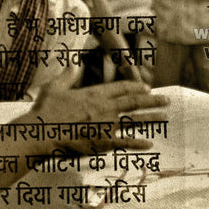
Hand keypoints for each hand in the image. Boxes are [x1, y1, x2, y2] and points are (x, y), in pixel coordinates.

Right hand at [30, 80, 168, 154]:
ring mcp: (106, 126)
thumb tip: (74, 63)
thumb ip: (67, 75)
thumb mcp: (54, 88)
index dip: (136, 87)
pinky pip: (125, 143)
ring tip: (165, 117)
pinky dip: (138, 143)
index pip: (122, 88)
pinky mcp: (103, 142)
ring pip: (135, 121)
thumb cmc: (44, 111)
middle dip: (153, 100)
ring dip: (152, 119)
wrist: (41, 133)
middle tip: (166, 100)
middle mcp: (105, 108)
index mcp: (95, 94)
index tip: (147, 87)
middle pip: (134, 102)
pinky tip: (149, 145)